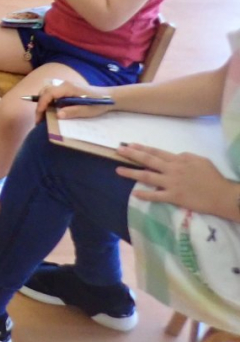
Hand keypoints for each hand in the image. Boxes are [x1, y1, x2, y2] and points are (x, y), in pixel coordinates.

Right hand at [35, 80, 110, 120]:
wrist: (110, 96)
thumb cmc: (99, 103)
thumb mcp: (88, 110)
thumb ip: (73, 111)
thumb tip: (57, 115)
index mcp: (69, 88)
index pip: (49, 93)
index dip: (42, 104)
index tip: (39, 116)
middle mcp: (64, 84)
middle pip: (45, 91)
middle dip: (39, 105)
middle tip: (39, 120)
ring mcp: (65, 85)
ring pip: (47, 91)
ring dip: (42, 103)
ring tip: (43, 116)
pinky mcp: (66, 89)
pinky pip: (52, 93)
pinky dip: (47, 101)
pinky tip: (50, 111)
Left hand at [116, 144, 236, 217]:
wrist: (222, 195)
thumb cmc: (213, 177)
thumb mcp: (200, 160)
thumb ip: (184, 157)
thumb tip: (173, 156)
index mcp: (179, 160)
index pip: (156, 152)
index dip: (142, 148)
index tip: (129, 145)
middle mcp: (172, 169)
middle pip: (148, 160)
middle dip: (132, 155)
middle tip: (118, 150)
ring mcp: (172, 183)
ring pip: (147, 176)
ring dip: (131, 173)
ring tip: (118, 170)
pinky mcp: (174, 197)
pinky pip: (156, 195)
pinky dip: (145, 194)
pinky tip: (134, 193)